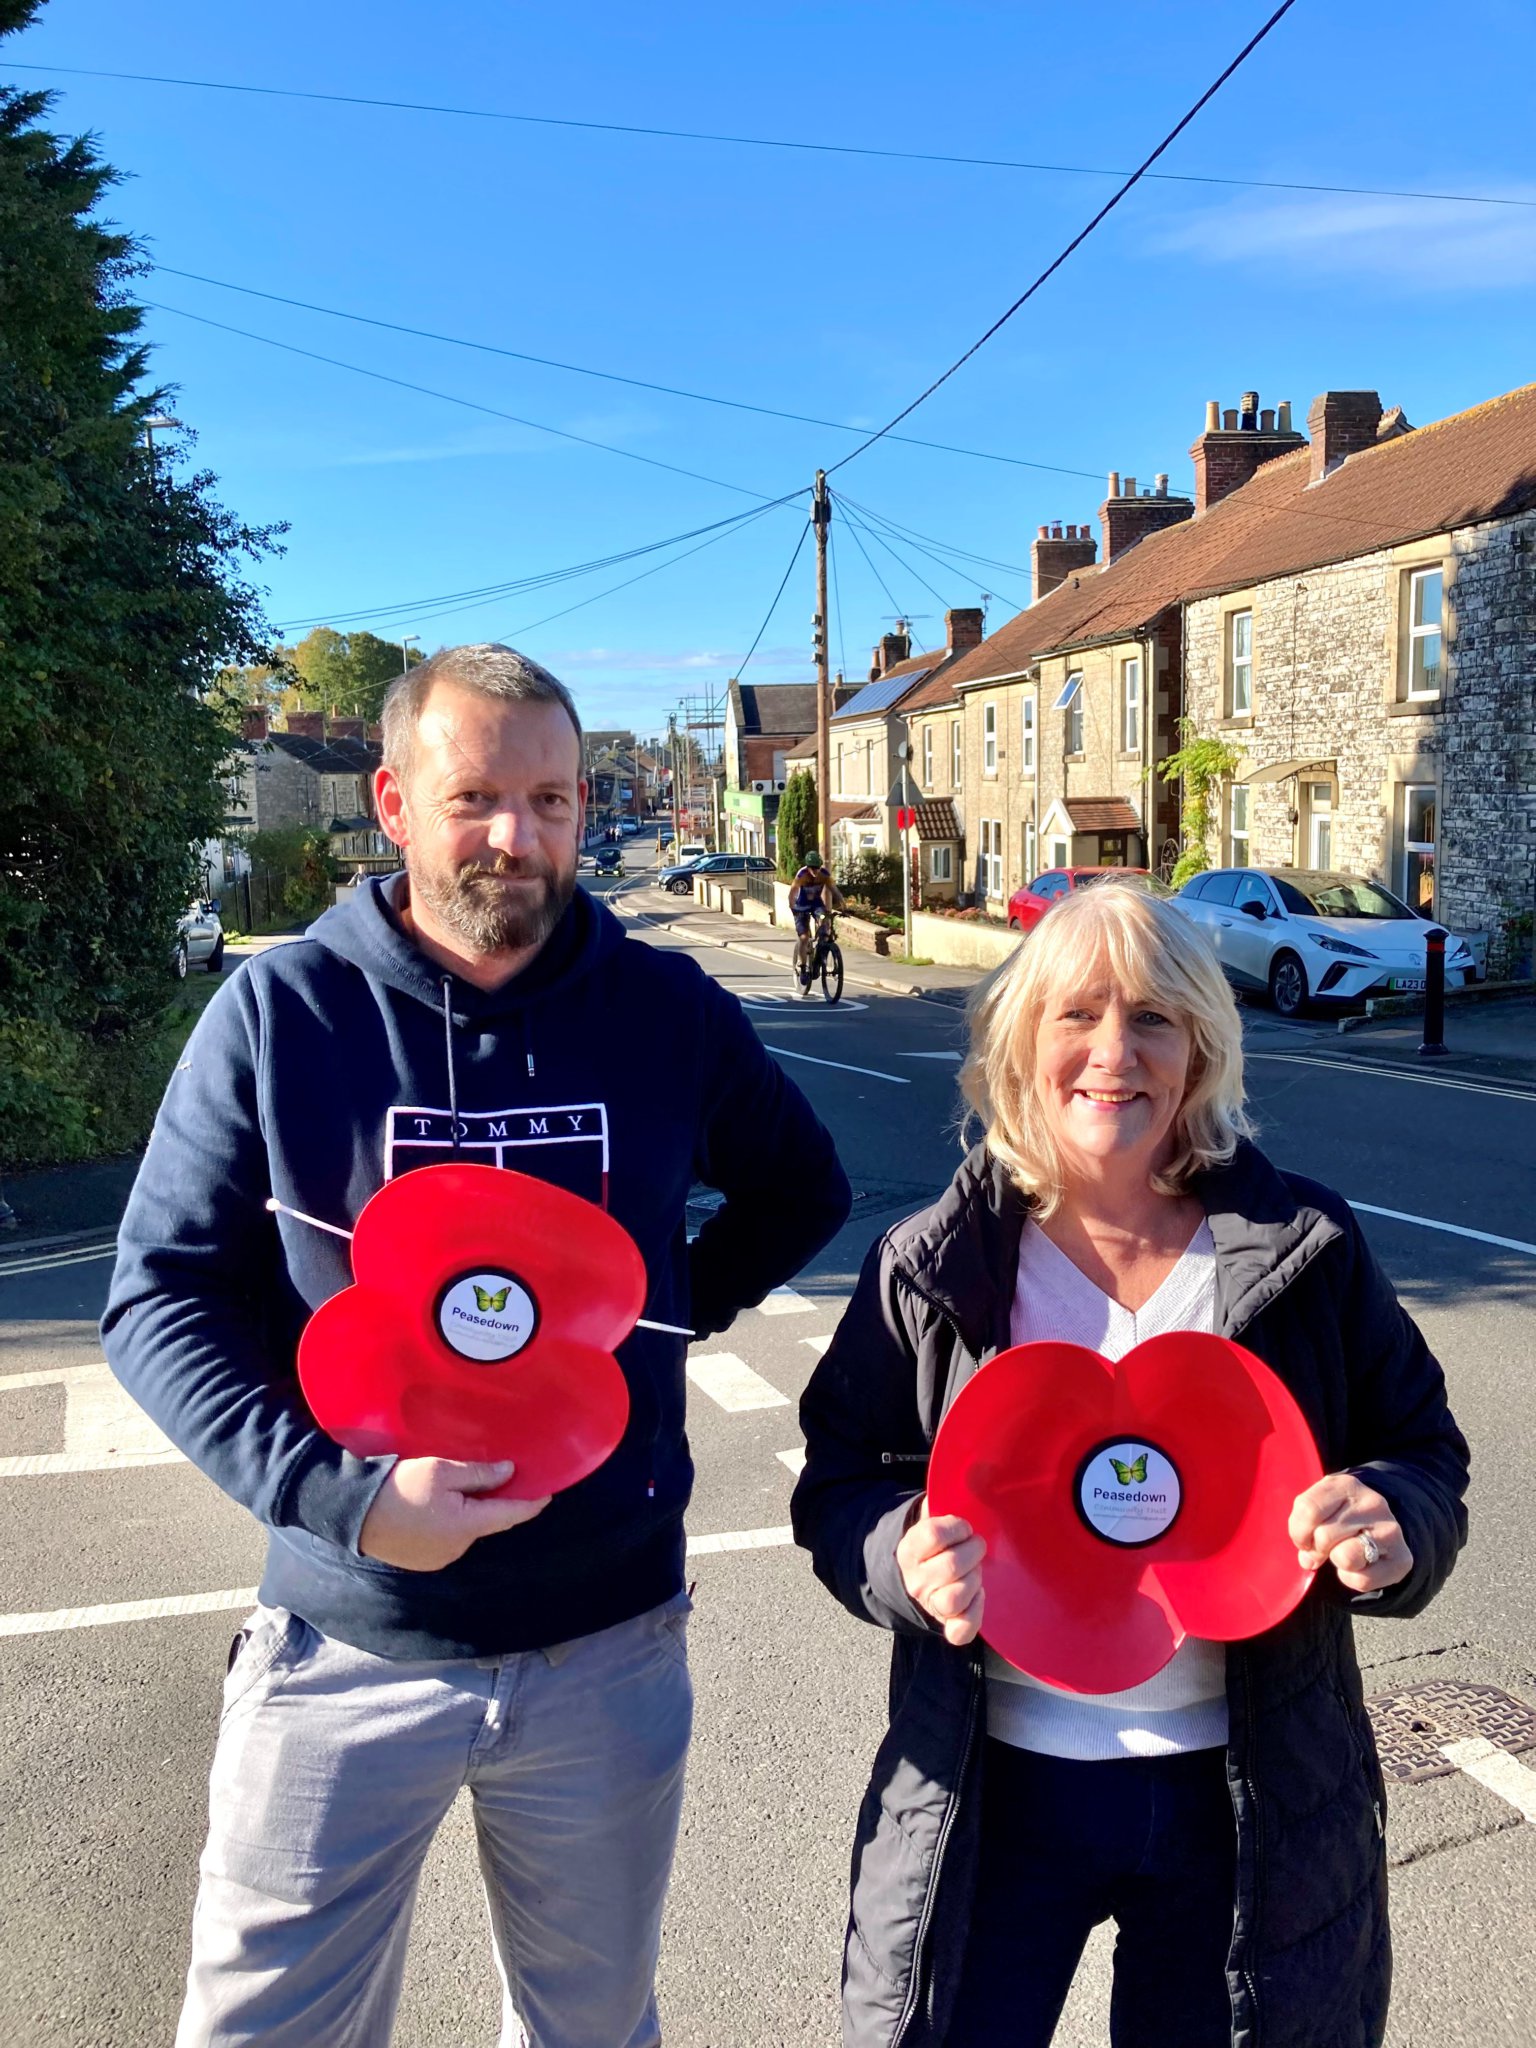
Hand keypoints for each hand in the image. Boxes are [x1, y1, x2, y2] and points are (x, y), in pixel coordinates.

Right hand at [359, 1458, 550, 1570]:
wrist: (354, 1514)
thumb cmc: (400, 1487)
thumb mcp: (442, 1470)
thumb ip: (479, 1474)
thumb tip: (509, 1473)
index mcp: (467, 1525)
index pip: (510, 1514)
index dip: (531, 1504)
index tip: (548, 1493)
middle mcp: (459, 1547)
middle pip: (487, 1522)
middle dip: (495, 1503)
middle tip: (500, 1479)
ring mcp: (440, 1558)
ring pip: (467, 1531)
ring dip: (470, 1513)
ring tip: (461, 1490)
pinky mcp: (424, 1560)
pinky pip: (449, 1539)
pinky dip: (452, 1523)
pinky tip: (440, 1507)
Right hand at [896, 1497, 986, 1644]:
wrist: (918, 1576)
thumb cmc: (934, 1543)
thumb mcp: (931, 1517)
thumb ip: (944, 1498)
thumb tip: (978, 1468)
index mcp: (909, 1549)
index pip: (933, 1535)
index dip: (956, 1527)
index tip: (963, 1526)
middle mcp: (916, 1580)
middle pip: (950, 1566)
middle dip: (972, 1551)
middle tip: (976, 1545)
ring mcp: (930, 1604)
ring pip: (955, 1598)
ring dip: (974, 1580)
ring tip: (976, 1570)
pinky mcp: (946, 1624)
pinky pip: (960, 1630)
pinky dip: (975, 1614)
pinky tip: (978, 1596)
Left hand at [1289, 1472, 1411, 1594]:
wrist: (1379, 1525)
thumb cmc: (1339, 1516)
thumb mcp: (1319, 1510)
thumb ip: (1304, 1527)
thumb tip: (1307, 1560)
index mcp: (1345, 1485)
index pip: (1308, 1509)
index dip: (1299, 1532)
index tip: (1305, 1538)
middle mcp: (1372, 1503)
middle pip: (1324, 1536)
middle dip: (1317, 1549)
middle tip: (1324, 1549)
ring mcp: (1389, 1530)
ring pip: (1344, 1557)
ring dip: (1336, 1562)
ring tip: (1342, 1554)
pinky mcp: (1402, 1558)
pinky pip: (1361, 1579)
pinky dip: (1351, 1579)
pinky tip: (1358, 1566)